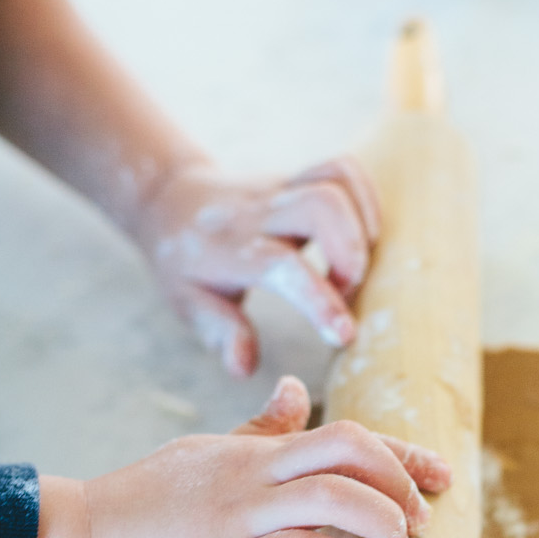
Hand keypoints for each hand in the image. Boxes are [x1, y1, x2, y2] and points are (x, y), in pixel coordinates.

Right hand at [26, 377, 450, 537]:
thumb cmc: (144, 505)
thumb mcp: (205, 452)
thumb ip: (257, 429)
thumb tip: (295, 390)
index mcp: (255, 450)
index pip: (345, 436)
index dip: (403, 454)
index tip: (442, 475)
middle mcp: (254, 473)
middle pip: (350, 448)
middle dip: (401, 480)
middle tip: (419, 521)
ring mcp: (240, 515)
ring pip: (335, 496)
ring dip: (381, 521)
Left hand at [138, 157, 379, 376]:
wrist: (171, 200)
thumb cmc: (186, 264)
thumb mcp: (189, 303)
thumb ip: (220, 332)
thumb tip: (244, 368)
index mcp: (233, 250)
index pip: (284, 267)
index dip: (320, 301)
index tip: (344, 335)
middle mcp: (260, 212)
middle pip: (322, 205)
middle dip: (352, 253)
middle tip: (348, 293)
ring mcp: (282, 188)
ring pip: (337, 179)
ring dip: (364, 225)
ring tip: (355, 268)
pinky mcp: (298, 177)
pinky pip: (344, 169)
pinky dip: (367, 199)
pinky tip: (363, 236)